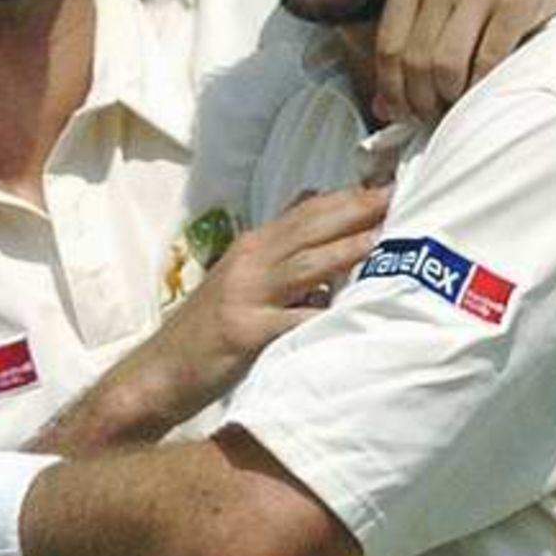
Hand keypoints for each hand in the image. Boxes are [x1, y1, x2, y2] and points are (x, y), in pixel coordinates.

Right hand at [49, 182, 389, 450]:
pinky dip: (316, 315)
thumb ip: (279, 241)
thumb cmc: (208, 329)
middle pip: (309, 229)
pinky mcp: (243, 332)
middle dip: (354, 211)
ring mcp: (244, 296)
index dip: (348, 197)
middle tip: (396, 195)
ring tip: (380, 238)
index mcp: (253, 248)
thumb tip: (315, 196)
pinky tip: (346, 312)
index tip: (388, 184)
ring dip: (344, 250)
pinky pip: (288, 321)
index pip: (307, 212)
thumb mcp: (242, 275)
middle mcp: (249, 263)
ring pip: (303, 266)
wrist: (160, 371)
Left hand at [373, 0, 555, 122]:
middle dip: (421, 101)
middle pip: (416, 61)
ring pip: (447, 66)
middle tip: (432, 116)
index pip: (388, 46)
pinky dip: (482, 87)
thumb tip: (382, 107)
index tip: (402, 113)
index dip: (392, 90)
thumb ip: (411, 37)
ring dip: (450, 98)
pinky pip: (488, 62)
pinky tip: (483, 90)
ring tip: (457, 104)